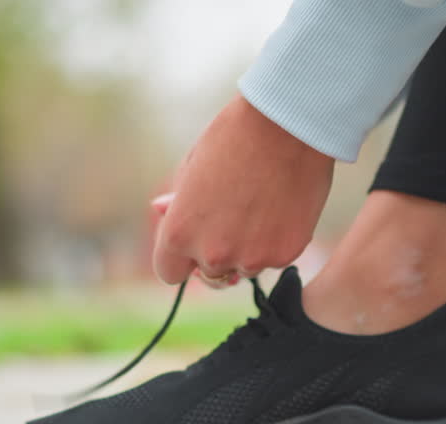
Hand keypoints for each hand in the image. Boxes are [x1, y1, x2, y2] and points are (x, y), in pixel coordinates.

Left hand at [152, 95, 333, 287]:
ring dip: (249, 249)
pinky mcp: (285, 254)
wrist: (286, 125)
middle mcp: (213, 255)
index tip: (193, 246)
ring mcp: (252, 259)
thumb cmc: (233, 138)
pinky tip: (280, 205)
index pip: (169, 273)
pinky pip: (275, 258)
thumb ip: (178, 202)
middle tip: (233, 218)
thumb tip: (159, 211)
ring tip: (260, 205)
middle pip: (210, 275)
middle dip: (217, 254)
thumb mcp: (192, 167)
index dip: (181, 260)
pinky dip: (276, 240)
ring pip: (244, 268)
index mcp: (179, 234)